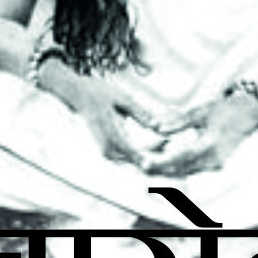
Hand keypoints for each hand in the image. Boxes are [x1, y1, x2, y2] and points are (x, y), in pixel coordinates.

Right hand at [38, 58, 167, 166]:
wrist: (77, 95)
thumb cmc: (98, 93)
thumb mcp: (123, 99)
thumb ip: (141, 113)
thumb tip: (159, 126)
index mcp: (112, 138)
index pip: (139, 157)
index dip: (159, 158)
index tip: (175, 153)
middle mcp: (109, 150)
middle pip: (140, 164)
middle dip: (161, 159)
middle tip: (180, 149)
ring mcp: (108, 153)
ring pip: (137, 162)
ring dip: (155, 156)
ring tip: (173, 145)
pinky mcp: (110, 152)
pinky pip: (132, 157)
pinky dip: (147, 153)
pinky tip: (161, 144)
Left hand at [140, 90, 257, 176]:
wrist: (248, 114)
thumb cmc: (225, 109)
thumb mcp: (200, 111)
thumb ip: (178, 121)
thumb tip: (157, 127)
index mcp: (211, 144)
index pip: (180, 158)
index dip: (160, 161)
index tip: (144, 162)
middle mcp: (214, 159)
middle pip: (180, 168)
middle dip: (158, 166)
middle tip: (139, 159)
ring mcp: (216, 164)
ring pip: (184, 170)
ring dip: (166, 164)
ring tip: (149, 152)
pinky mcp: (215, 164)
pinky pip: (191, 167)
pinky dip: (176, 162)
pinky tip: (164, 150)